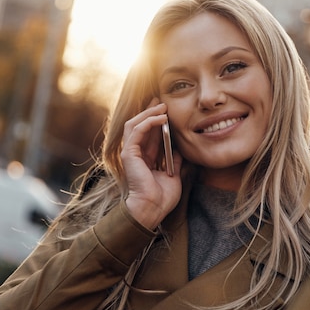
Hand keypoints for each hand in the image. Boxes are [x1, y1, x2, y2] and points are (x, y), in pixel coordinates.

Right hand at [121, 99, 181, 229]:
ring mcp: (130, 153)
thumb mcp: (174, 175)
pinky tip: (161, 118)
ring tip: (162, 106)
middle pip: (140, 126)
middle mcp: (135, 154)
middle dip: (151, 112)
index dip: (156, 120)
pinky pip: (137, 131)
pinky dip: (148, 122)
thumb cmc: (161, 198)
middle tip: (162, 101)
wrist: (152, 209)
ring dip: (149, 113)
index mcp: (144, 159)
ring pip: (135, 124)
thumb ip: (174, 161)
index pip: (149, 134)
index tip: (166, 109)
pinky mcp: (129, 153)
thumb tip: (180, 149)